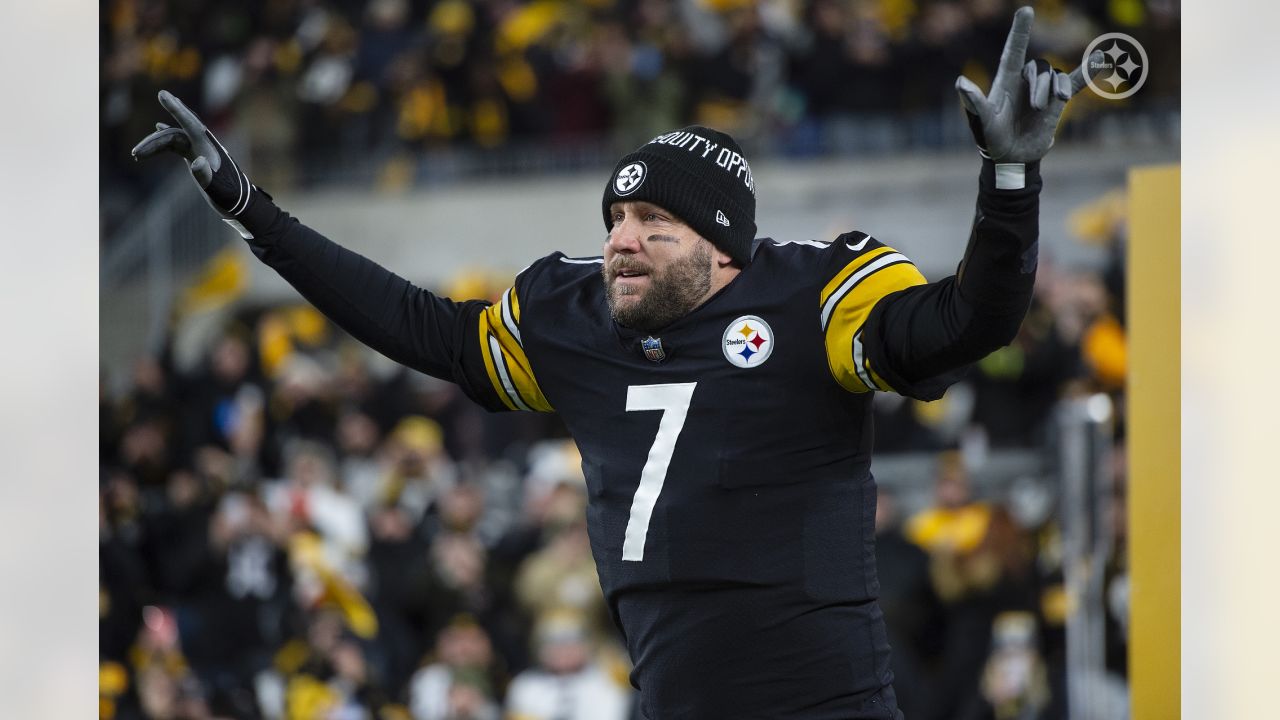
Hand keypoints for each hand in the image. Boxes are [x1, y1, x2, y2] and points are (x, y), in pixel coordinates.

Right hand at [131, 90, 256, 222]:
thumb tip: (196, 162)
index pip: (191, 123)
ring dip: (153, 145)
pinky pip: (176, 142)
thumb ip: (206, 176)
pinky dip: (164, 139)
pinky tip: (157, 127)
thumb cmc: (229, 196)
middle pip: (176, 131)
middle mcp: (203, 145)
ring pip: (171, 139)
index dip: (177, 109)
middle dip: (162, 127)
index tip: (162, 94)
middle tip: (148, 124)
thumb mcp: (218, 189)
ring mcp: (199, 149)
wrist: (238, 203)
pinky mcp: (195, 156)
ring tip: (136, 156)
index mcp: (209, 147)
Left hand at [955, 7, 1101, 163]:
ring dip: (1055, 90)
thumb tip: (960, 83)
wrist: (1011, 157)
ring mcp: (1043, 90)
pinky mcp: (1058, 102)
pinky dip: (1088, 71)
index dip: (1020, 31)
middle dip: (1040, 85)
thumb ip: (975, 103)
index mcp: (1005, 80)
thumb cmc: (991, 139)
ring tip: (1049, 107)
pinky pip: (1076, 82)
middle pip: (1039, 68)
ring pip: (1056, 77)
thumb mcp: (983, 123)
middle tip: (1036, 108)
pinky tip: (1101, 59)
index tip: (1026, 11)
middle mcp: (1025, 81)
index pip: (1014, 49)